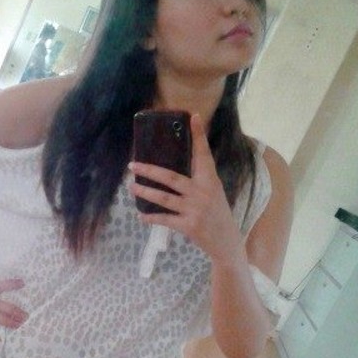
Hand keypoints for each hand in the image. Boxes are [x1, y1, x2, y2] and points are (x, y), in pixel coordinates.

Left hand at [129, 113, 243, 265]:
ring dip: (145, 192)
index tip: (193, 116)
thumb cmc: (218, 212)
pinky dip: (151, 217)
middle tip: (132, 164)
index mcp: (210, 180)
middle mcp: (202, 193)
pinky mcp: (188, 226)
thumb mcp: (214, 191)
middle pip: (171, 177)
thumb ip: (200, 177)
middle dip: (149, 170)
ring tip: (131, 186)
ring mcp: (194, 210)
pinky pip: (165, 219)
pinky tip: (141, 215)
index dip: (198, 135)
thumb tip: (181, 161)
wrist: (226, 241)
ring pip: (164, 198)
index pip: (203, 154)